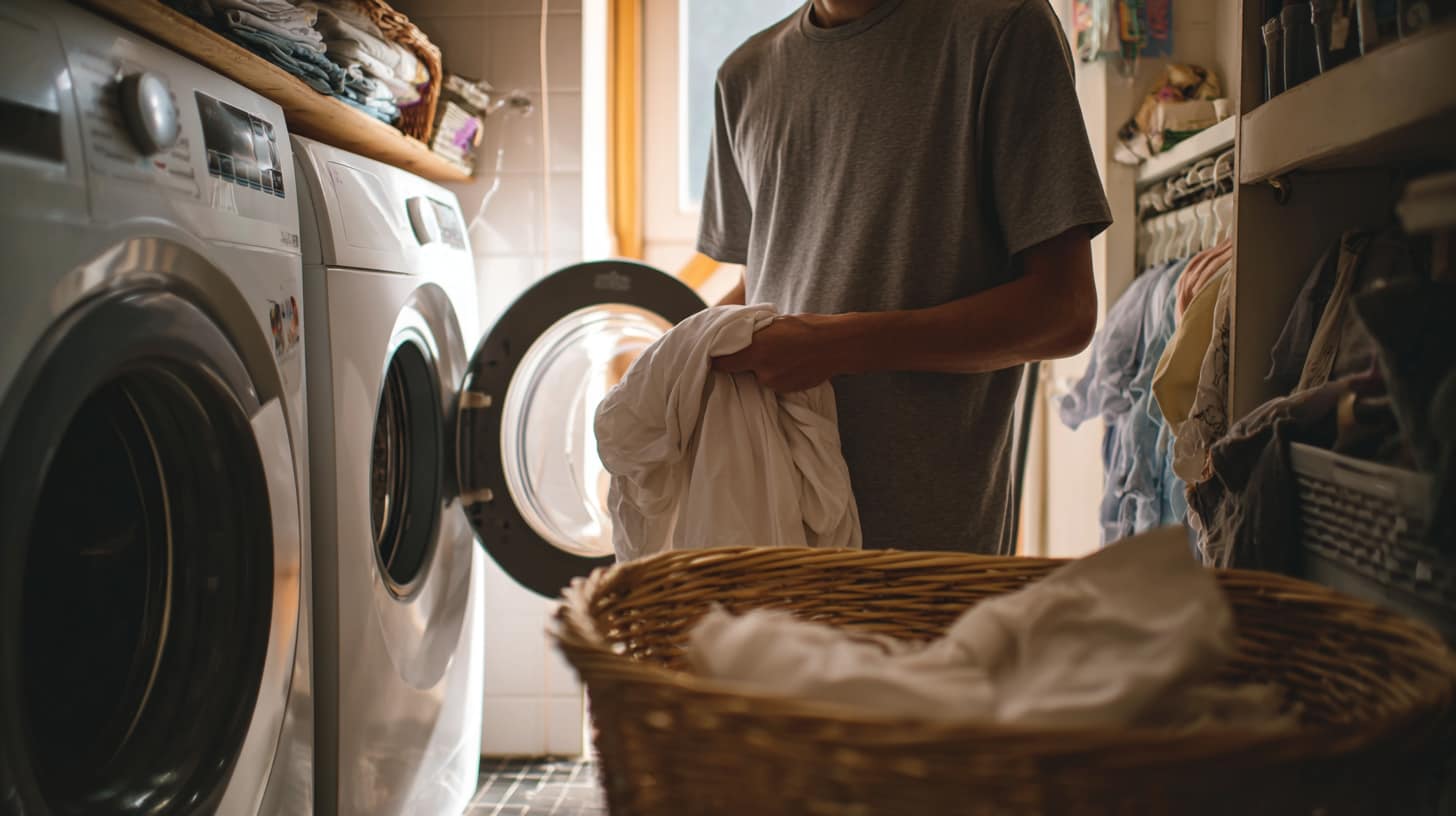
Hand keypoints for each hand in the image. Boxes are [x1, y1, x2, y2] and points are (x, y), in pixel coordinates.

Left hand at [711, 314, 846, 391]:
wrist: (837, 345)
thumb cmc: (807, 326)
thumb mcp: (776, 322)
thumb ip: (754, 333)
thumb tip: (736, 336)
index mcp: (756, 349)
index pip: (722, 363)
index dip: (717, 360)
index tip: (715, 355)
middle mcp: (762, 370)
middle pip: (739, 372)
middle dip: (743, 363)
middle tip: (754, 351)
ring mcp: (775, 384)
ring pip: (758, 378)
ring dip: (762, 369)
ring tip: (779, 355)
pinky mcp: (787, 391)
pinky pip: (773, 384)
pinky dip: (777, 375)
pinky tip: (789, 364)